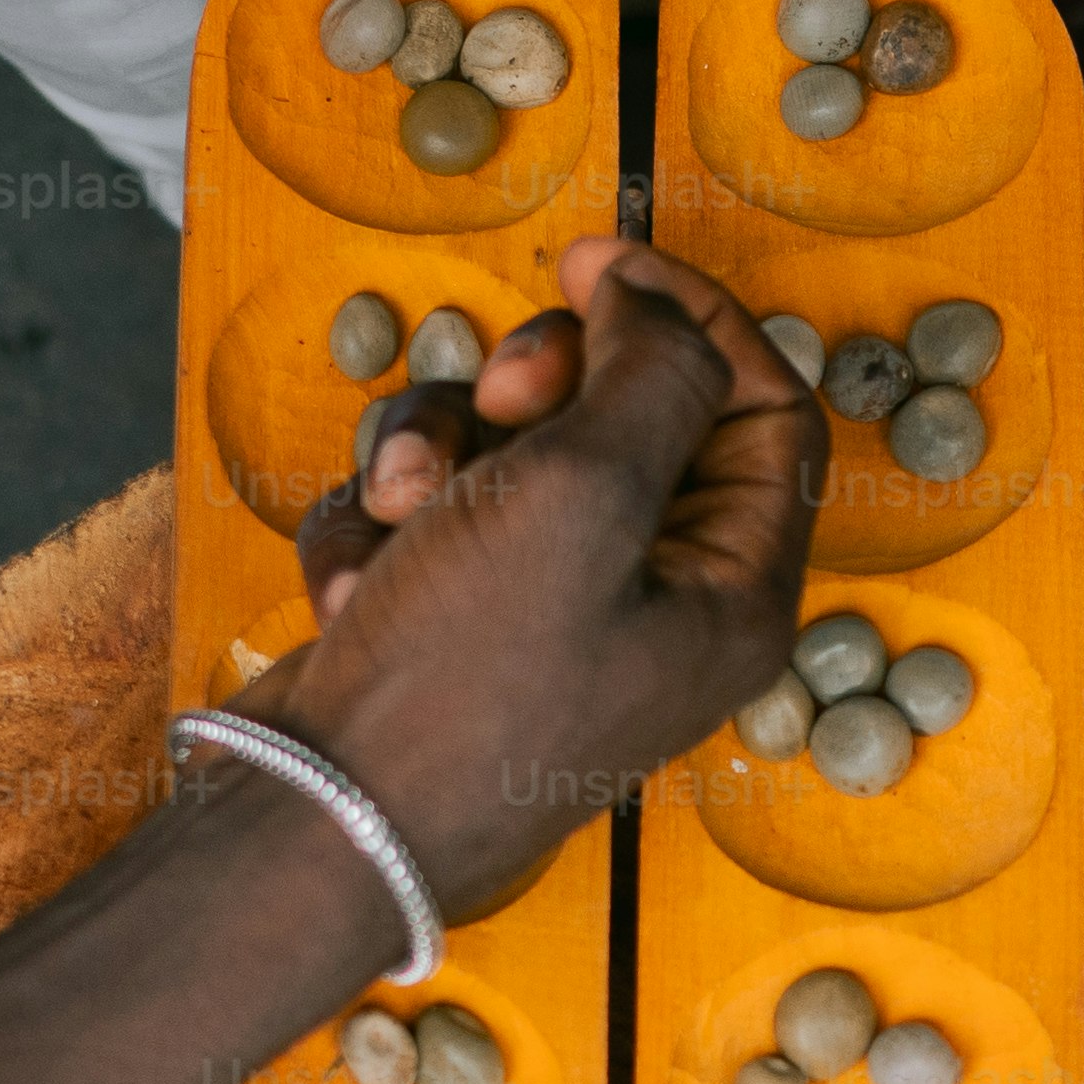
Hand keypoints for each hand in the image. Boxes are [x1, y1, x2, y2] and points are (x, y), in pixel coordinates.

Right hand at [259, 240, 815, 919]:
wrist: (319, 823)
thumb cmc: (469, 679)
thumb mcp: (585, 495)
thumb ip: (651, 372)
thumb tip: (652, 300)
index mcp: (734, 588)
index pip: (764, 405)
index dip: (690, 317)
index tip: (596, 260)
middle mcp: (655, 600)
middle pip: (629, 412)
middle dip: (545, 384)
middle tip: (508, 399)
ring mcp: (545, 613)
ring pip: (507, 447)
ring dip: (437, 450)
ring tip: (403, 511)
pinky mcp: (446, 621)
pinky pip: (424, 510)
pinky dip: (380, 528)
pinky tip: (359, 588)